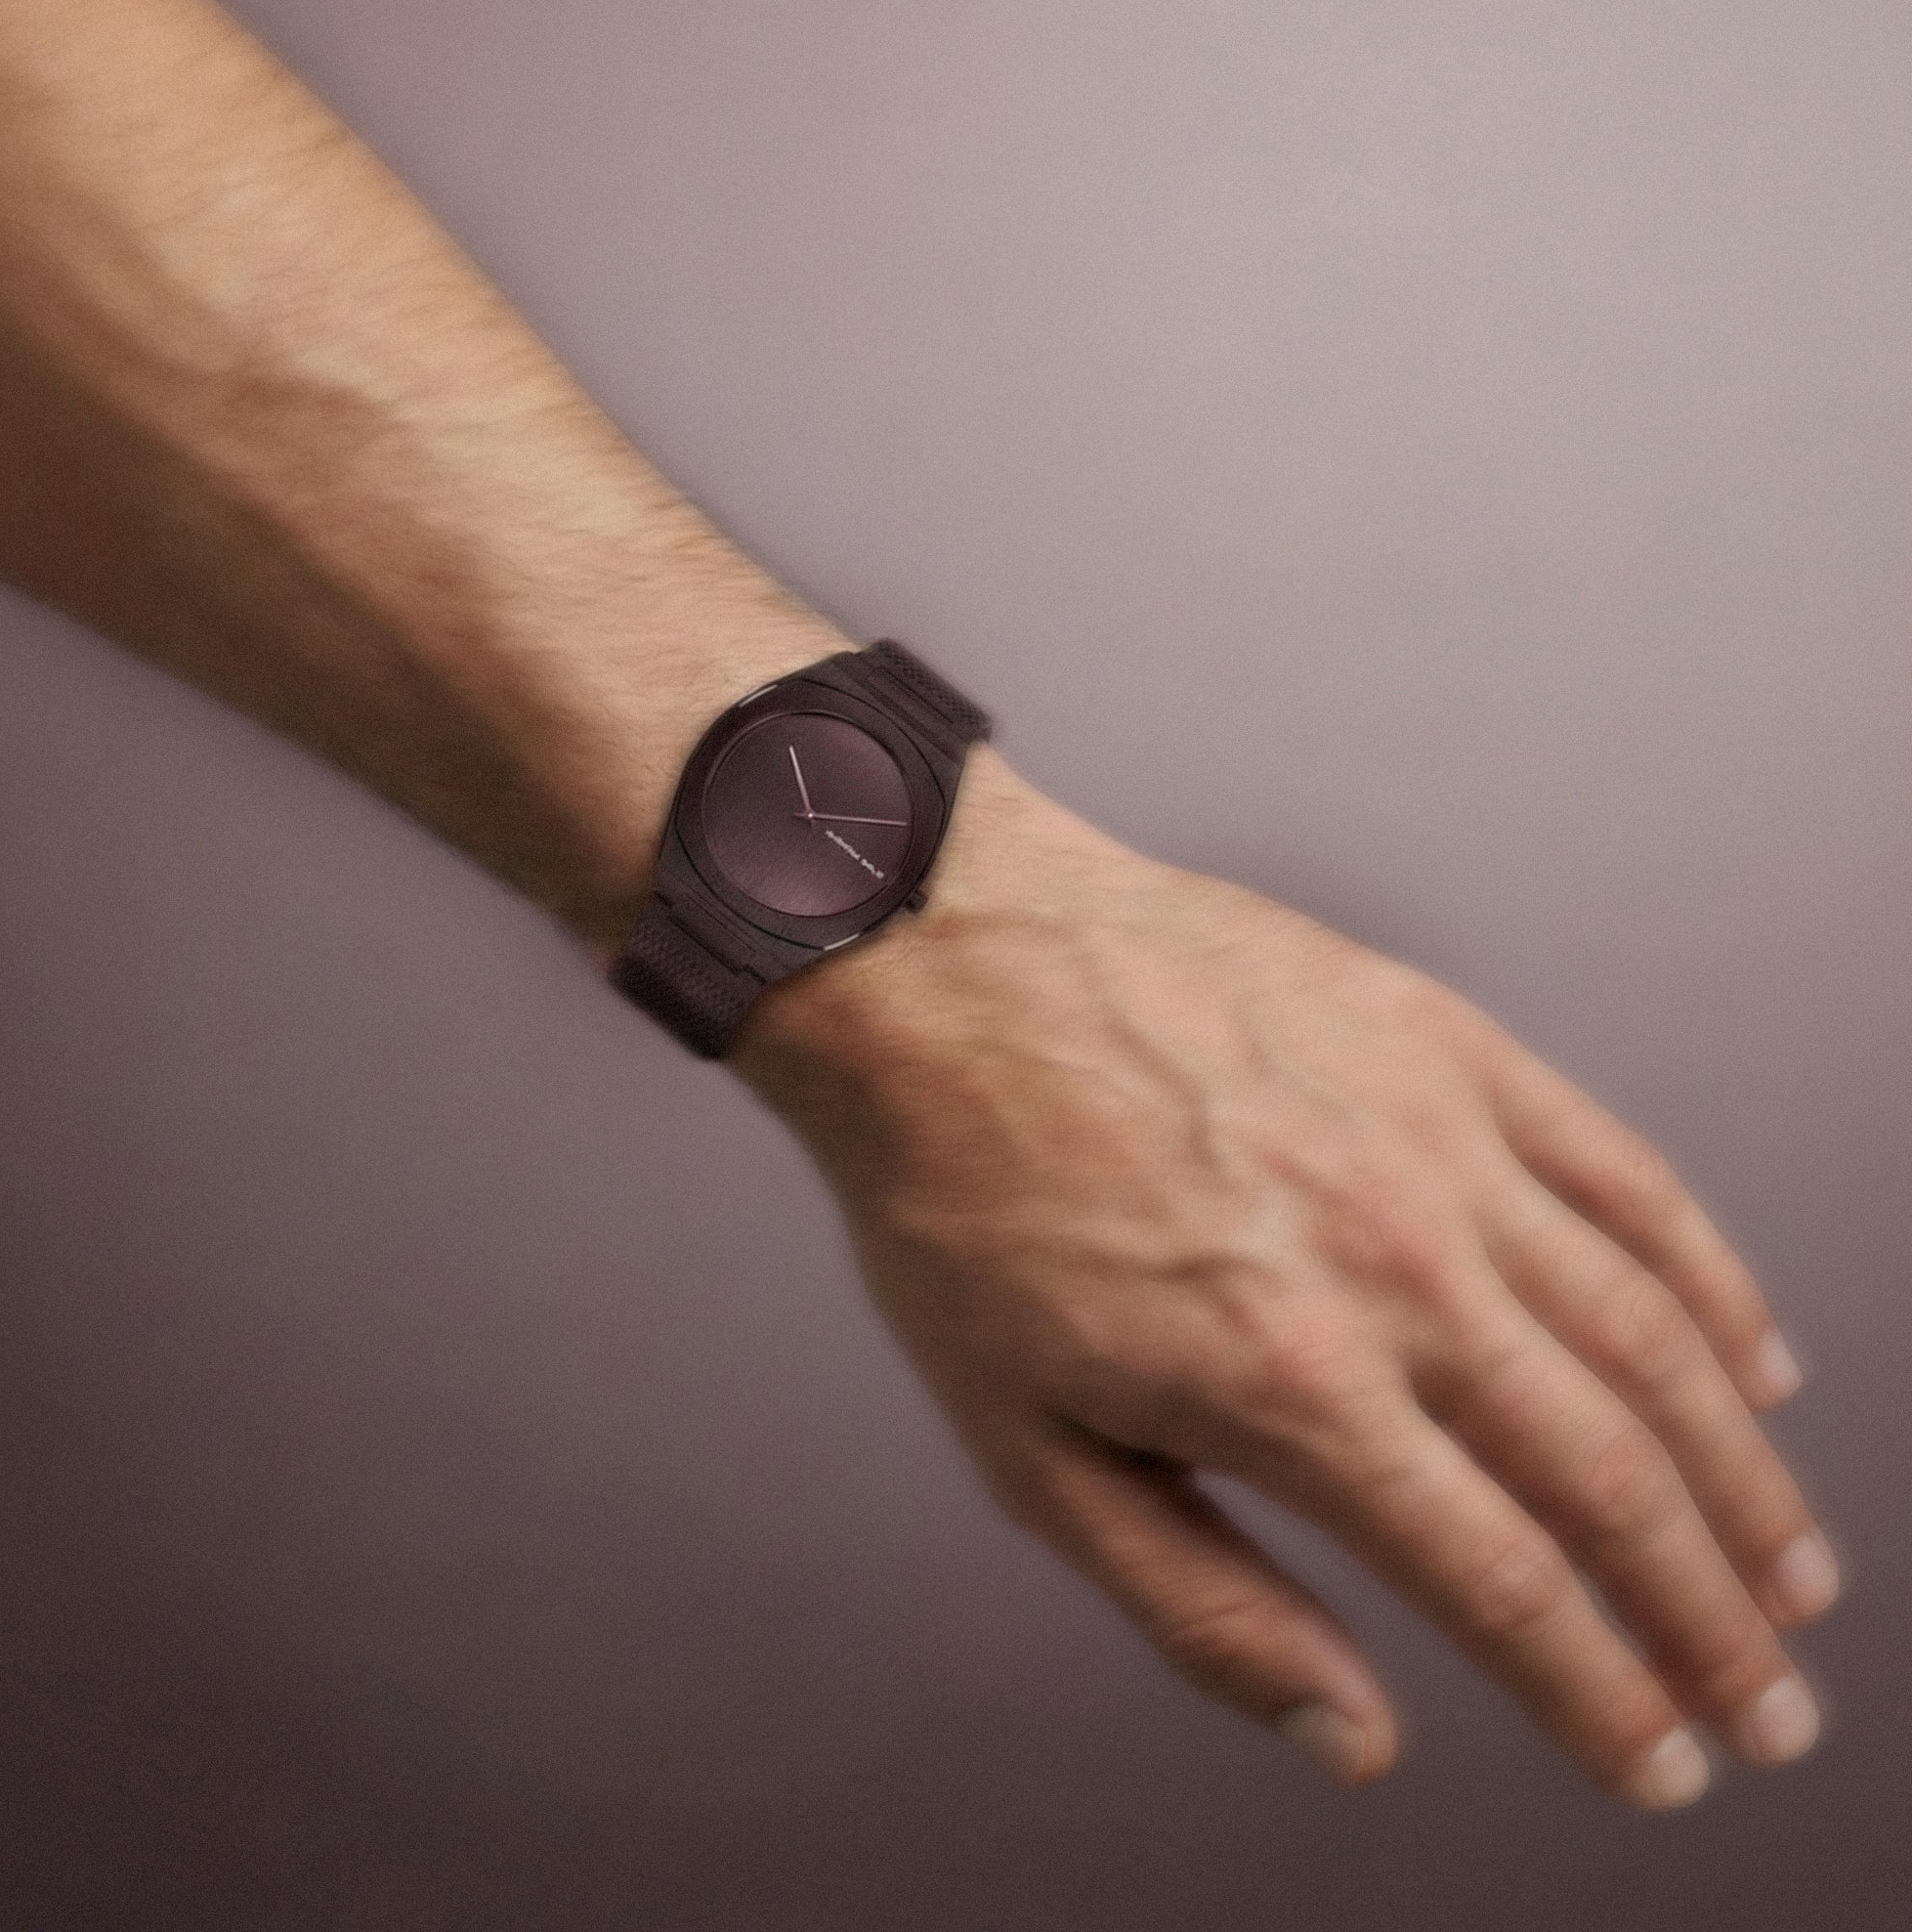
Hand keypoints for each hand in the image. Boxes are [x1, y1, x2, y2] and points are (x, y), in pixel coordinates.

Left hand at [734, 754, 1838, 1808]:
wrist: (941, 965)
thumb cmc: (961, 1203)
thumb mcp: (1029, 1450)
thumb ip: (1199, 1605)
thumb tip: (1353, 1735)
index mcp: (1293, 1385)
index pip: (1506, 1587)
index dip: (1605, 1700)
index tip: (1667, 1770)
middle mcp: (1398, 1267)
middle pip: (1613, 1479)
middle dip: (1713, 1621)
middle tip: (1774, 1715)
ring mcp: (1437, 1142)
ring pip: (1651, 1336)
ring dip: (1744, 1473)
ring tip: (1795, 1574)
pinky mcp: (1445, 1043)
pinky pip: (1624, 1174)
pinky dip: (1710, 1278)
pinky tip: (1757, 1356)